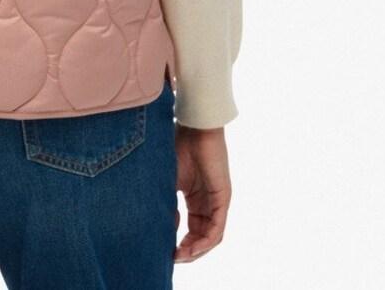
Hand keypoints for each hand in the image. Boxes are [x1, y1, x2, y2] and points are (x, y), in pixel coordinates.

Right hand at [174, 124, 231, 261]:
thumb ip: (165, 200)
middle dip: (188, 251)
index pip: (191, 229)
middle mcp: (208, 202)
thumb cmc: (177, 145)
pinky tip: (193, 249)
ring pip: (211, 236)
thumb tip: (160, 224)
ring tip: (180, 256)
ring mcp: (217, 200)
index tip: (165, 250)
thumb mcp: (167, 179)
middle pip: (202, 236)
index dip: (179, 243)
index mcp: (195, 197)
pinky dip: (206, 242)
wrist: (193, 125)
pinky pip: (218, 229)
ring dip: (196, 250)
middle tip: (172, 258)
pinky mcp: (223, 198)